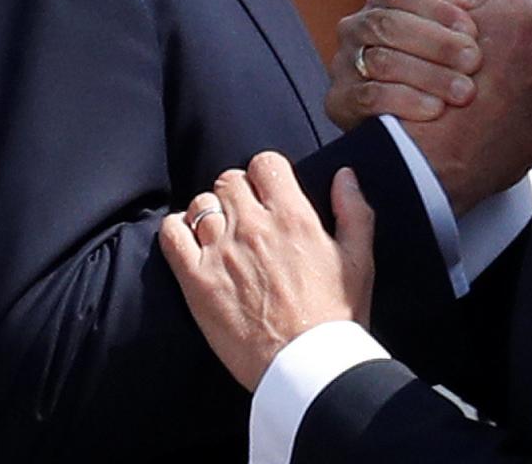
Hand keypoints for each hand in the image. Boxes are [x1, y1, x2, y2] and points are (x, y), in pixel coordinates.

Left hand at [161, 154, 374, 391]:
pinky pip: (171, 234)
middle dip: (238, 193)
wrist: (305, 367)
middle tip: (247, 218)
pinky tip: (192, 245)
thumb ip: (353, 210)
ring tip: (222, 236)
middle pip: (229, 180)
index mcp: (293, 216)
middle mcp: (253, 226)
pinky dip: (177, 231)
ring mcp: (221, 251)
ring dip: (211, 213)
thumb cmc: (336, 317)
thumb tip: (343, 174)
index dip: (266, 174)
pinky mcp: (196, 280)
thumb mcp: (359, 260)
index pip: (265, 163)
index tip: (269, 193)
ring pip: (201, 203)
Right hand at [327, 0, 485, 126]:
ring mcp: (343, 63)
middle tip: (474, 61)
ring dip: (429, 76)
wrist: (406, 121)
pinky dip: (406, 102)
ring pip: (382, 62)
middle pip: (389, 24)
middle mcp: (356, 28)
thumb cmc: (435, 61)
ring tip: (464, 90)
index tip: (472, 30)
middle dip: (438, 44)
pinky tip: (435, 108)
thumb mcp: (452, 23)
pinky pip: (369, 98)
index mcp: (381, 3)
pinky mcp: (340, 101)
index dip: (439, 9)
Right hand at [402, 0, 531, 214]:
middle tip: (480, 62)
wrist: (429, 166)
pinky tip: (500, 114)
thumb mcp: (433, 27)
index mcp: (519, 17)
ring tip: (488, 93)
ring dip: (521, 72)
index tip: (483, 16)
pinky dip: (529, 103)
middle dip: (511, 38)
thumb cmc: (425, 96)